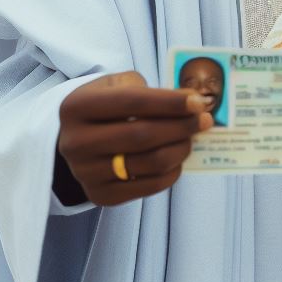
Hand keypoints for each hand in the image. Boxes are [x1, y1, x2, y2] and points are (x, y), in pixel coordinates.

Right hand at [56, 71, 212, 206]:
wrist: (76, 141)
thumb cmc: (105, 106)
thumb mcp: (117, 85)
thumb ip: (149, 90)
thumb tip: (190, 102)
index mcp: (77, 107)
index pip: (131, 102)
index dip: (169, 102)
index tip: (198, 101)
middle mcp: (76, 142)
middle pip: (142, 135)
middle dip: (181, 126)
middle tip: (205, 119)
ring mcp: (86, 173)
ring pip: (149, 163)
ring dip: (180, 148)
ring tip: (192, 137)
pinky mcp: (101, 196)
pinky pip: (148, 186)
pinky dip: (172, 171)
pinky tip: (178, 156)